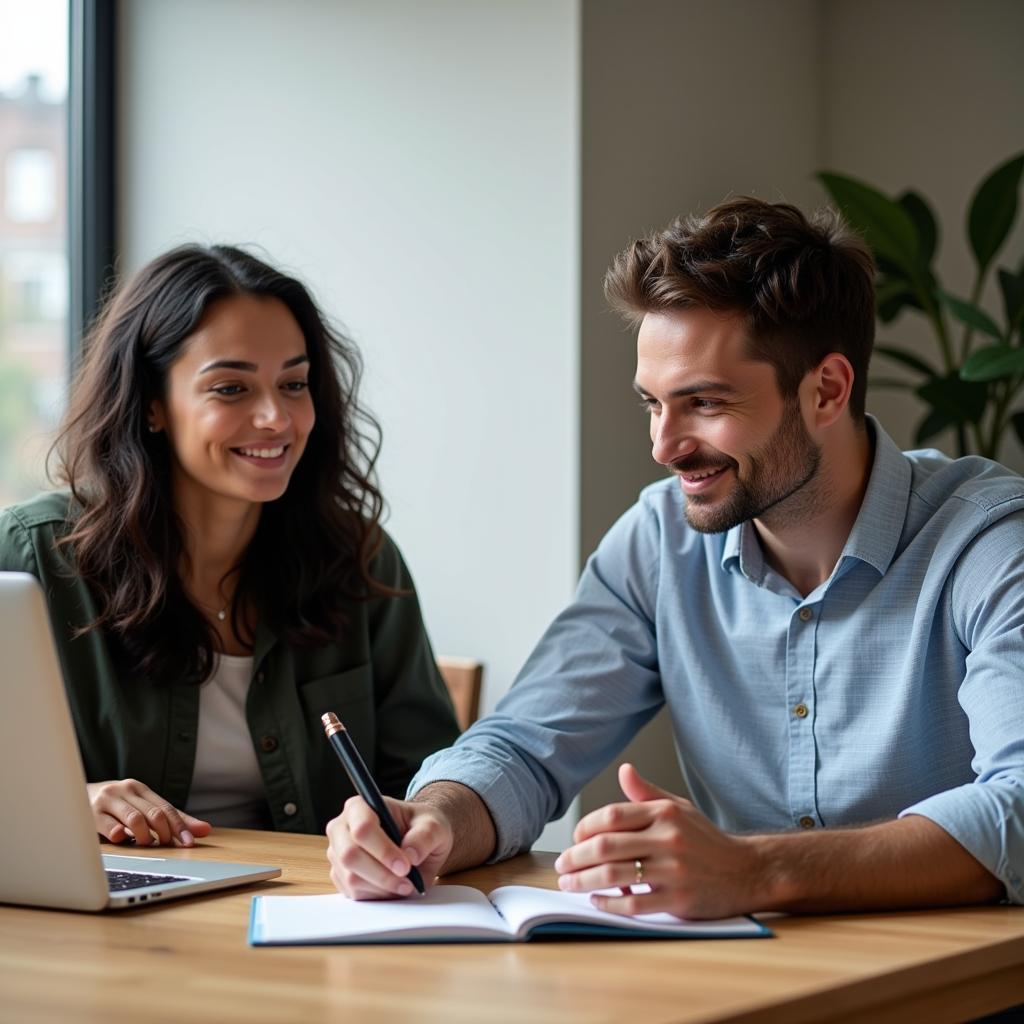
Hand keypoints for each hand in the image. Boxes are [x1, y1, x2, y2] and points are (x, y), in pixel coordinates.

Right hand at [87, 779, 211, 846]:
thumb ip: (170, 818)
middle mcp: (126, 790)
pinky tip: (123, 841)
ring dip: (145, 837)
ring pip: (135, 819)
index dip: (181, 826)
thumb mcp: (140, 806)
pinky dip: (120, 836)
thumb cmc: (113, 806)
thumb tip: (205, 830)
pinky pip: (109, 827)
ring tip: (147, 846)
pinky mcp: (90, 812)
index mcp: (140, 789)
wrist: (70, 795)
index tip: (190, 843)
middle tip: (170, 847)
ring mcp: (108, 800)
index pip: (167, 808)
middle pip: (155, 813)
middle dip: (167, 833)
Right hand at [326, 795, 453, 899]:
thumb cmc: (421, 827)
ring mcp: (338, 853)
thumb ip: (424, 836)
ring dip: (382, 888)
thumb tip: (410, 855)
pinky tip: (393, 888)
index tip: (405, 866)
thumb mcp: (433, 826)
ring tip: (405, 885)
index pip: (362, 829)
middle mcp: (342, 828)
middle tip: (408, 882)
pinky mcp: (340, 876)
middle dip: (382, 874)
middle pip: (350, 856)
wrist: (416, 841)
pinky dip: (376, 895)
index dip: (383, 850)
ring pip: (351, 878)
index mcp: (360, 807)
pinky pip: (353, 893)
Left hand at [553, 763, 759, 919]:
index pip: (612, 815)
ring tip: (569, 883)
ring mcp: (674, 871)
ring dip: (584, 881)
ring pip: (615, 875)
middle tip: (562, 864)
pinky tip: (596, 900)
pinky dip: (609, 903)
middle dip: (576, 857)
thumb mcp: (679, 808)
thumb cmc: (706, 840)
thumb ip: (646, 793)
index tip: (574, 839)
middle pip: (607, 846)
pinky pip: (635, 904)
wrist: (746, 871)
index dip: (586, 827)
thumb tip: (624, 770)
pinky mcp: (679, 900)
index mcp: (665, 813)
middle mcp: (668, 839)